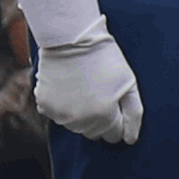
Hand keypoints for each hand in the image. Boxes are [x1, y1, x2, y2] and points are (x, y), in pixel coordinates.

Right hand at [36, 30, 149, 147]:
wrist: (71, 38)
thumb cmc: (105, 58)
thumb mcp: (129, 83)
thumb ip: (134, 114)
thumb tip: (130, 140)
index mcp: (104, 117)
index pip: (115, 136)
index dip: (118, 120)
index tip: (116, 102)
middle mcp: (80, 121)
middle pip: (95, 133)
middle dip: (101, 119)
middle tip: (101, 94)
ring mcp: (60, 115)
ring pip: (76, 127)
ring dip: (82, 114)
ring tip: (85, 88)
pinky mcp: (45, 106)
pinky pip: (58, 115)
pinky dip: (64, 106)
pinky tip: (69, 87)